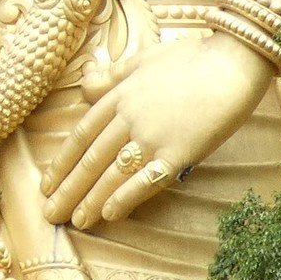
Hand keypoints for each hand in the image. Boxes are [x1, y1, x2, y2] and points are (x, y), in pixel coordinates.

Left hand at [42, 32, 274, 225]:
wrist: (233, 63)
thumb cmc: (192, 58)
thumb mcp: (143, 59)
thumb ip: (112, 75)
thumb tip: (85, 79)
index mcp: (120, 95)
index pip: (82, 135)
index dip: (62, 162)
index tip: (47, 183)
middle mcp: (129, 118)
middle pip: (91, 158)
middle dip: (69, 189)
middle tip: (51, 213)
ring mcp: (153, 136)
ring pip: (113, 172)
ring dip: (91, 199)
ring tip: (76, 221)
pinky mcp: (179, 152)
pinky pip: (146, 179)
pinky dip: (125, 197)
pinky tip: (109, 214)